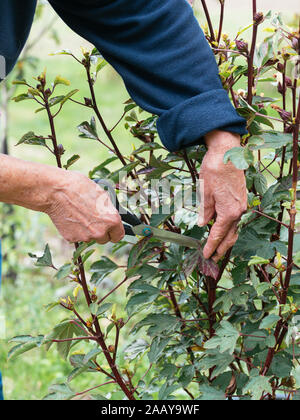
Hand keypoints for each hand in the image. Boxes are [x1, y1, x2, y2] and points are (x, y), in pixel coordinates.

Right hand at [0, 154, 123, 243]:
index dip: (114, 232)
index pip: (118, 236)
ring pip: (90, 238)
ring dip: (87, 231)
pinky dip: (75, 230)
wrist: (56, 191)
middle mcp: (100, 231)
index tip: (111, 230)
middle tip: (92, 219)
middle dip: (100, 231)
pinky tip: (71, 217)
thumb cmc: (79, 187)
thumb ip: (108, 209)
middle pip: (104, 239)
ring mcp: (85, 237)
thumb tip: (110, 214)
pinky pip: (77, 237)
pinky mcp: (72, 238)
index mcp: (112, 220)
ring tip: (79, 215)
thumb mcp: (101, 195)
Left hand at [198, 130, 246, 261]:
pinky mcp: (242, 199)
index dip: (211, 246)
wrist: (228, 152)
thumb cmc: (214, 170)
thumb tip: (202, 224)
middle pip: (230, 236)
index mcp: (229, 212)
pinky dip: (230, 227)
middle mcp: (239, 211)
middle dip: (221, 248)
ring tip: (219, 248)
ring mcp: (242, 205)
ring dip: (227, 239)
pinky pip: (236, 219)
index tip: (205, 255)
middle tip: (213, 258)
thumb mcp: (205, 193)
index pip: (218, 235)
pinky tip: (223, 229)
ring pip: (234, 228)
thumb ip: (205, 211)